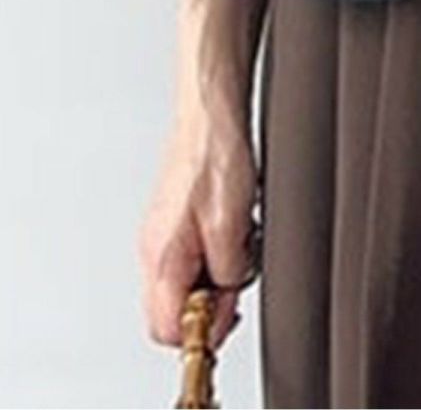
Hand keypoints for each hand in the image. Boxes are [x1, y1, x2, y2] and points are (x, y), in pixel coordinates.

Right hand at [138, 114, 259, 349]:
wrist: (211, 113)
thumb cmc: (216, 155)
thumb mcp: (233, 223)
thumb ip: (228, 270)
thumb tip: (228, 292)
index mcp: (162, 259)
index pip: (166, 329)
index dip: (202, 331)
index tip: (232, 313)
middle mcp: (154, 251)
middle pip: (173, 310)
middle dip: (211, 303)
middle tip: (241, 278)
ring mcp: (163, 235)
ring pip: (186, 283)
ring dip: (218, 275)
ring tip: (242, 244)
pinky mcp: (176, 220)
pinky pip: (194, 256)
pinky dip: (218, 253)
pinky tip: (237, 229)